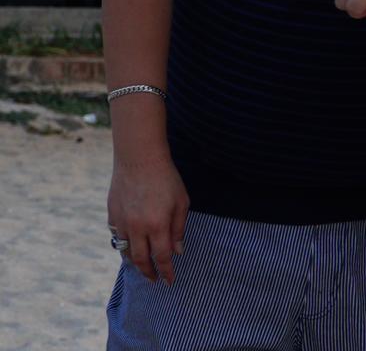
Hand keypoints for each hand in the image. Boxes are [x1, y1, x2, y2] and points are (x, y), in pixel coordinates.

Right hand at [107, 153, 188, 283]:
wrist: (138, 157)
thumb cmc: (165, 177)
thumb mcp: (181, 201)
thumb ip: (179, 228)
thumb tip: (178, 251)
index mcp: (158, 225)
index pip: (163, 258)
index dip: (166, 272)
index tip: (170, 281)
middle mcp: (138, 228)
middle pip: (142, 260)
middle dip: (149, 273)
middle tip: (154, 279)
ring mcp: (122, 222)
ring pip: (126, 252)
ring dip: (135, 262)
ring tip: (142, 266)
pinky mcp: (112, 215)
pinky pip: (117, 237)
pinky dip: (124, 245)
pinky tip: (130, 246)